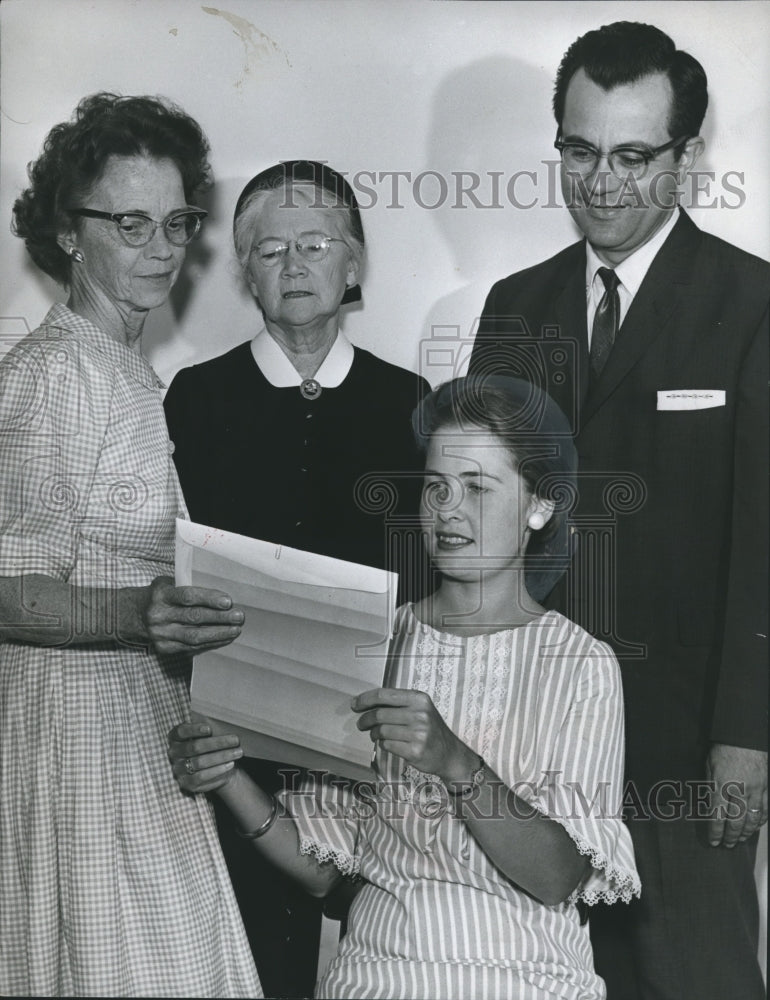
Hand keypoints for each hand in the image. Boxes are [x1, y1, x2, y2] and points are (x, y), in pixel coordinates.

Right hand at [141, 576, 243, 655]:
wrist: (135, 615)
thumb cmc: (161, 596)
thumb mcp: (168, 584)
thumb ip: (189, 586)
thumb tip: (221, 597)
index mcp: (161, 595)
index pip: (188, 597)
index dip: (209, 599)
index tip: (228, 601)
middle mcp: (159, 615)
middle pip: (194, 617)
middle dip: (220, 618)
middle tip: (239, 616)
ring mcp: (160, 634)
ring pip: (194, 636)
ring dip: (219, 634)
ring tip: (236, 630)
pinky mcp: (164, 648)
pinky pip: (192, 648)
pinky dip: (211, 643)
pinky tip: (225, 638)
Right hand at [168, 720, 242, 793]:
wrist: (215, 768)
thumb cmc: (211, 746)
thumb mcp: (208, 736)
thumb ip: (209, 730)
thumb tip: (221, 725)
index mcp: (175, 738)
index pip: (180, 731)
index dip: (194, 730)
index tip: (209, 728)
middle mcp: (173, 753)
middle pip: (194, 747)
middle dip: (218, 743)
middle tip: (236, 740)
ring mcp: (178, 769)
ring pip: (199, 762)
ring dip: (221, 756)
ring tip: (237, 752)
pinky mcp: (186, 783)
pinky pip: (201, 776)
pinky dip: (217, 770)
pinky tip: (229, 764)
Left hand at [352, 687, 475, 782]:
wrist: (449, 753)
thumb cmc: (429, 728)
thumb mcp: (419, 708)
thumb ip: (397, 703)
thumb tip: (364, 702)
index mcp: (419, 698)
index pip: (384, 695)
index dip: (365, 699)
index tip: (354, 705)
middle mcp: (420, 714)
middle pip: (379, 714)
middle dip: (365, 720)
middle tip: (361, 724)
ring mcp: (419, 733)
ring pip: (381, 731)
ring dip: (374, 734)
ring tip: (376, 735)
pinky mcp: (415, 751)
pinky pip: (387, 745)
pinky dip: (383, 744)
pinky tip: (389, 743)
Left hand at [706, 743, 767, 847]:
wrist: (744, 737)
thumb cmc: (723, 750)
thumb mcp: (709, 766)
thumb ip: (710, 787)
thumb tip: (709, 806)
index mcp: (720, 785)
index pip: (717, 816)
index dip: (715, 832)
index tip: (713, 842)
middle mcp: (738, 791)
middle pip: (735, 821)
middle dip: (730, 836)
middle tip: (727, 845)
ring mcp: (754, 790)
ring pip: (752, 818)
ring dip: (746, 832)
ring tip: (740, 840)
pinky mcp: (765, 787)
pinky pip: (765, 809)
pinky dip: (760, 820)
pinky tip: (755, 826)